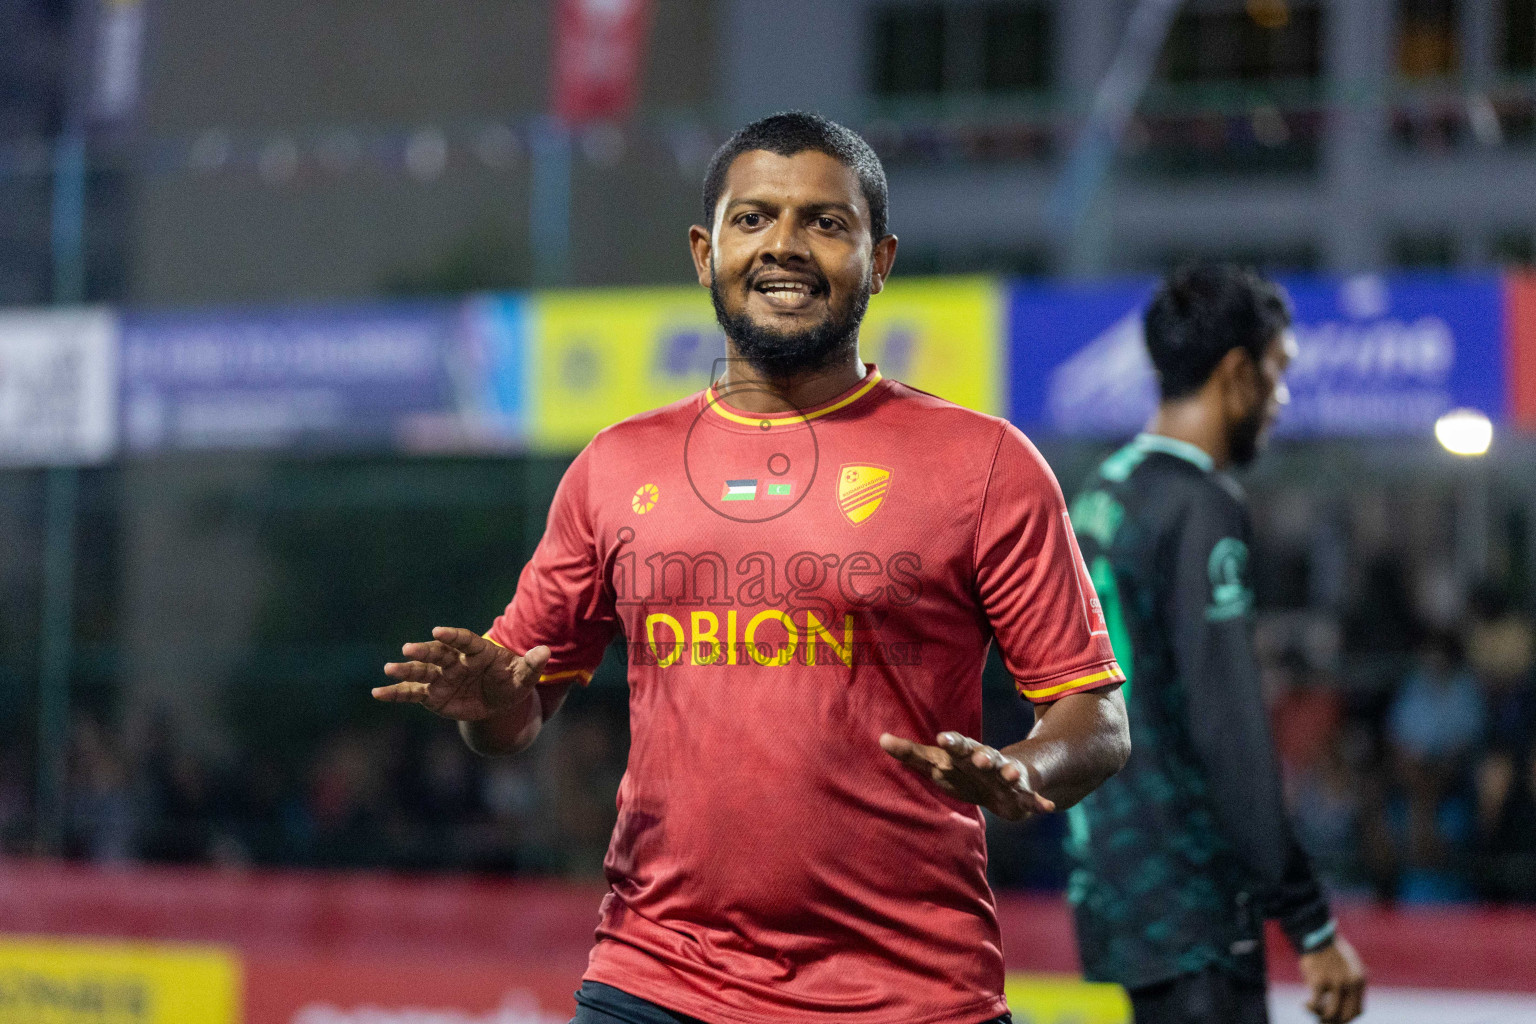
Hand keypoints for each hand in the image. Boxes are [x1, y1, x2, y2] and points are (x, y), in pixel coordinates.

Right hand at [374, 627, 548, 721]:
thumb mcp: (524, 677)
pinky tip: (377, 692)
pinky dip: (395, 693)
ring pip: (422, 672)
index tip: (439, 630)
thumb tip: (545, 652)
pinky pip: (411, 693)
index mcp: (477, 652)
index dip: (453, 636)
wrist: (497, 701)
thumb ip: (531, 665)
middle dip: (424, 652)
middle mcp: (455, 661)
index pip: (464, 641)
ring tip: (389, 669)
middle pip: (438, 654)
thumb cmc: (511, 683)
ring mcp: (441, 677)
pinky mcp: (431, 694)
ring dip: (405, 670)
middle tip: (409, 649)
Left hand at [879, 731, 1055, 819]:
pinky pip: (1033, 798)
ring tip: (1010, 775)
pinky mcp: (1023, 794)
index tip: (942, 738)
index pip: (954, 746)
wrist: (1008, 778)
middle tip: (978, 758)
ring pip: (1008, 773)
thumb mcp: (938, 762)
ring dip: (1008, 773)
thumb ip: (911, 753)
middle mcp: (987, 762)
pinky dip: (1039, 802)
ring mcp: (1006, 776)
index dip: (950, 743)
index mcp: (965, 755)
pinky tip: (1047, 806)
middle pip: (982, 757)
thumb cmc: (963, 769)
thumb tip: (881, 738)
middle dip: (979, 756)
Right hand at [1299, 934, 1365, 1023]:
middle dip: (1334, 1021)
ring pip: (1331, 1013)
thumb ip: (1351, 980)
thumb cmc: (1330, 948)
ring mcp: (1336, 983)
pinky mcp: (1319, 980)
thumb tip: (1345, 998)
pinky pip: (1315, 1003)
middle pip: (1347, 1015)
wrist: (1317, 933)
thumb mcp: (1349, 964)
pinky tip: (1304, 1005)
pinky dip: (1309, 1007)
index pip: (1358, 1011)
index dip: (1347, 1018)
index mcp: (1359, 980)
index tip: (1336, 1017)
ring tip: (1312, 1011)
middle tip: (1323, 1020)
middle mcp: (1351, 983)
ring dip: (1321, 1017)